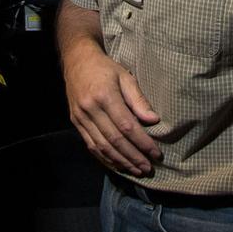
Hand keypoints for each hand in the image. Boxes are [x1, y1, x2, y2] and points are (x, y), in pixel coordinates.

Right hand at [63, 47, 161, 175]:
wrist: (77, 60)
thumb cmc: (105, 68)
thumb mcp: (125, 77)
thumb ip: (139, 99)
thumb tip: (154, 120)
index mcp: (105, 95)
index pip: (127, 126)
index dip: (142, 143)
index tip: (156, 154)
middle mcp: (91, 109)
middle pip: (115, 140)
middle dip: (133, 157)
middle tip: (148, 168)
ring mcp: (80, 117)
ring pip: (102, 147)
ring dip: (121, 162)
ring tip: (137, 170)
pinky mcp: (76, 122)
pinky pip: (91, 146)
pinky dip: (105, 158)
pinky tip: (118, 165)